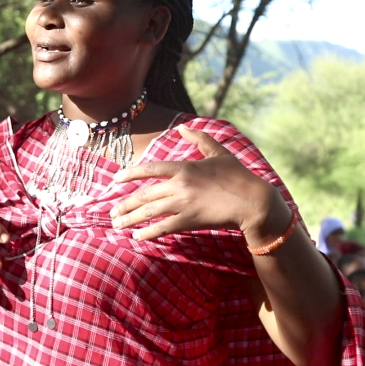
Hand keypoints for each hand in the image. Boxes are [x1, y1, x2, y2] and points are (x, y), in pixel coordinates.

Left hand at [110, 126, 282, 241]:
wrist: (252, 201)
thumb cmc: (238, 176)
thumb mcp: (219, 153)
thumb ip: (199, 139)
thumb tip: (183, 129)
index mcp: (184, 167)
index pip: (150, 169)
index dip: (130, 173)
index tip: (115, 179)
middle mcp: (180, 185)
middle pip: (145, 194)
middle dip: (125, 204)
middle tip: (112, 212)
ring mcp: (184, 204)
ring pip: (150, 212)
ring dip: (131, 219)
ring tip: (117, 224)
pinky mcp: (190, 221)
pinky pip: (163, 228)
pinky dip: (148, 233)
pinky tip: (137, 236)